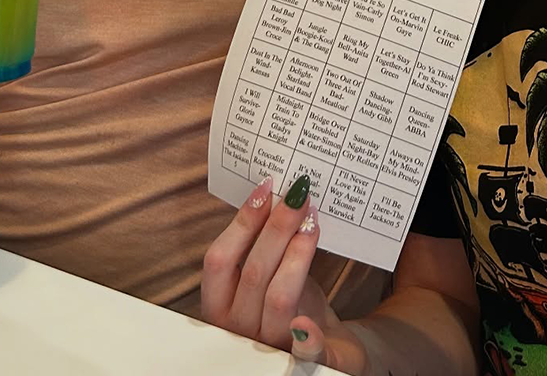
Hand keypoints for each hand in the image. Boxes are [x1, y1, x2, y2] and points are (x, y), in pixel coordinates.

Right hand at [201, 175, 368, 372]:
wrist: (328, 350)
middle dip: (276, 228)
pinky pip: (303, 352)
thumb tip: (275, 192)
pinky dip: (306, 338)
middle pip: (252, 273)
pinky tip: (309, 324)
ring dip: (297, 255)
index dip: (241, 223)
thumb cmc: (292, 305)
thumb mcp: (271, 273)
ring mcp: (269, 347)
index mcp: (220, 304)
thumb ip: (265, 244)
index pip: (218, 261)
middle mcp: (238, 327)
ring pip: (277, 298)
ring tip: (313, 222)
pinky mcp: (305, 364)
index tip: (265, 189)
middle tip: (298, 195)